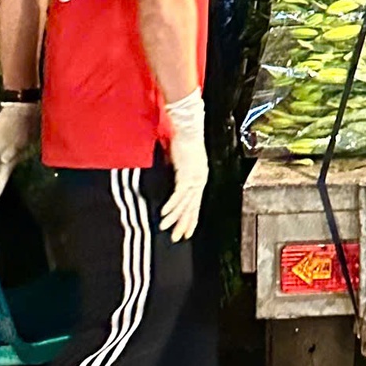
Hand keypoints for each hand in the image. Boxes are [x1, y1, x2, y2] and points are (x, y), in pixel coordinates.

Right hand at [160, 90, 207, 241]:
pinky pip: (179, 195)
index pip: (196, 203)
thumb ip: (178, 174)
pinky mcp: (187, 174)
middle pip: (192, 207)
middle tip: (177, 237)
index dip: (191, 218)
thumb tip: (171, 183)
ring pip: (185, 204)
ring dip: (175, 217)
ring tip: (166, 229)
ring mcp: (195, 178)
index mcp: (200, 178)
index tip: (186, 231)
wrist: (189, 128)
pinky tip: (165, 215)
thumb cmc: (185, 141)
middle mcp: (200, 180)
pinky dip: (172, 206)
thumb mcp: (181, 162)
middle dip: (184, 224)